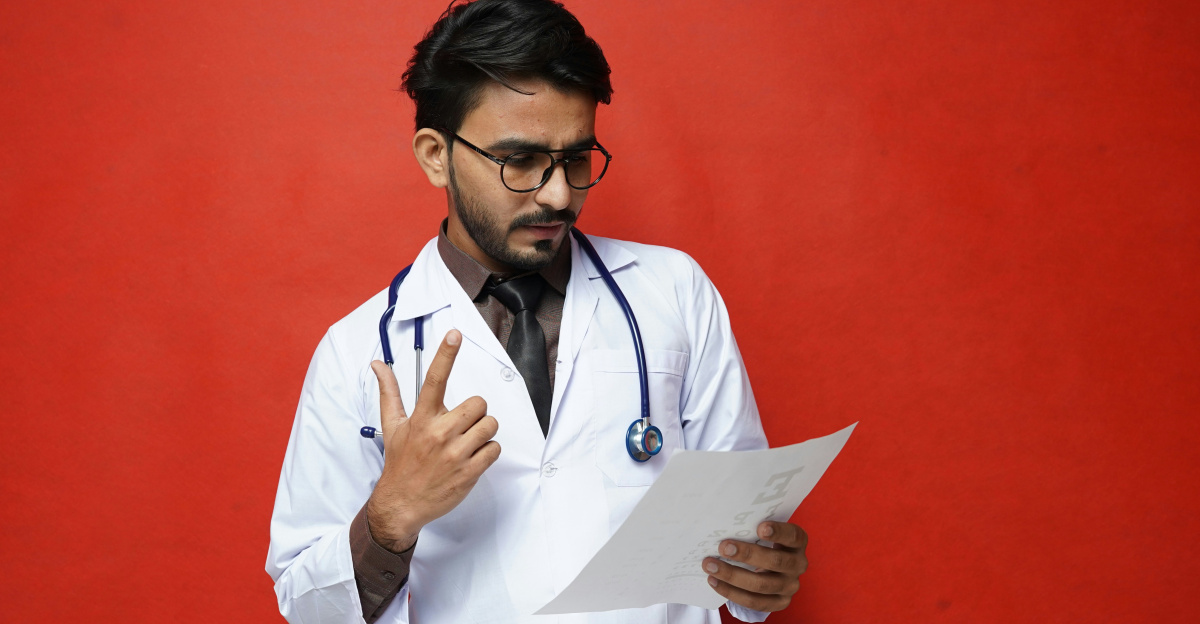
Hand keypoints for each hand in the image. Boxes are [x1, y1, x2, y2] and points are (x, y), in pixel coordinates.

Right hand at [365, 329, 500, 552]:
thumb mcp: (392, 426)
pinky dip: (487, 452)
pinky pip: (494, 449)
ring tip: (465, 443)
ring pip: (490, 425)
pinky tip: (470, 458)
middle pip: (479, 403)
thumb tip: (378, 364)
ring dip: (483, 432)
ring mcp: (455, 453)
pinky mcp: (470, 472)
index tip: (454, 334)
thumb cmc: (400, 462)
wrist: (401, 504)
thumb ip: (389, 392)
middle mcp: (439, 433)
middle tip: (462, 425)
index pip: (434, 379)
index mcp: (421, 418)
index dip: (445, 354)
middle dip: (475, 413)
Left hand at [702, 521, 807, 612]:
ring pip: (762, 585)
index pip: (793, 536)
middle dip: (747, 554)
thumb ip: (752, 529)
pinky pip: (755, 602)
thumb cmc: (764, 543)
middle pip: (775, 561)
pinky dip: (732, 592)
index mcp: (797, 542)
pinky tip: (715, 581)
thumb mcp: (764, 534)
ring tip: (711, 566)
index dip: (778, 532)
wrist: (771, 568)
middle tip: (724, 547)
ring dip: (732, 576)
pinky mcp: (780, 602)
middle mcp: (798, 564)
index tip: (760, 528)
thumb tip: (723, 525)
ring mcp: (790, 586)